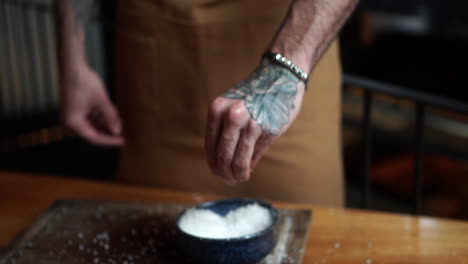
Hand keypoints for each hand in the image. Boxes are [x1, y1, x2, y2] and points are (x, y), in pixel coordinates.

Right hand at [60, 63, 123, 145]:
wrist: (73, 66)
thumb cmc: (84, 82)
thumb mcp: (101, 101)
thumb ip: (110, 117)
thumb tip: (117, 131)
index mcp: (73, 122)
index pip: (94, 138)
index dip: (110, 140)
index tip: (122, 141)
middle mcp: (70, 122)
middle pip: (92, 133)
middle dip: (108, 131)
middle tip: (123, 131)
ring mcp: (72, 116)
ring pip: (92, 125)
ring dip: (106, 123)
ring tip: (119, 120)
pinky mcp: (75, 110)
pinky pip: (89, 118)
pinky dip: (100, 117)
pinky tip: (112, 114)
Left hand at [205, 60, 304, 183]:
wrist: (281, 77)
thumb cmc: (255, 94)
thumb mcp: (231, 106)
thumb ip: (224, 130)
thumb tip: (220, 162)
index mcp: (218, 110)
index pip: (210, 146)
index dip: (213, 164)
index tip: (216, 173)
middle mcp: (232, 116)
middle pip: (223, 157)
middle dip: (224, 173)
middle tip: (228, 181)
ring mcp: (251, 123)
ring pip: (238, 160)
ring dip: (238, 175)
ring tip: (239, 178)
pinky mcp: (268, 130)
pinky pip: (255, 155)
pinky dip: (250, 165)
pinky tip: (249, 169)